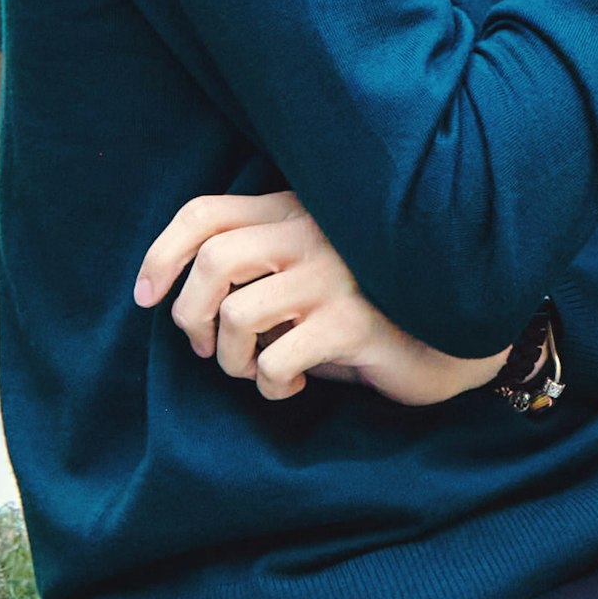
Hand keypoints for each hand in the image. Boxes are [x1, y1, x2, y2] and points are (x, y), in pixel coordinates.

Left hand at [130, 192, 508, 405]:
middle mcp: (313, 234)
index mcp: (296, 212)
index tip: (144, 296)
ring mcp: (335, 276)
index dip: (160, 254)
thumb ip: (262, 269)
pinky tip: (290, 386)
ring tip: (254, 372)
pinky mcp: (354, 322)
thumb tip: (185, 306)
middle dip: (188, 316)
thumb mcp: (310, 276)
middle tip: (207, 349)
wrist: (453, 339)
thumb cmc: (368, 310)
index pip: (205, 212)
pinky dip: (268, 384)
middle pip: (211, 261)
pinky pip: (274, 359)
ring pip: (235, 315)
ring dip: (229, 359)